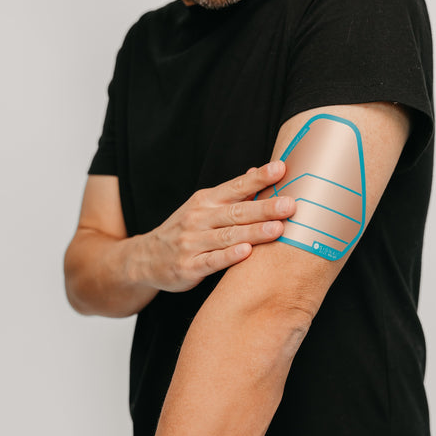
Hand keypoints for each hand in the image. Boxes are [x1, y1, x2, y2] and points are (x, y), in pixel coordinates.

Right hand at [137, 160, 295, 292]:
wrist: (145, 258)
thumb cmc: (184, 229)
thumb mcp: (203, 206)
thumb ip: (232, 193)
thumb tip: (257, 170)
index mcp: (206, 201)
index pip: (236, 186)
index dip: (259, 178)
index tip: (280, 169)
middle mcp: (199, 218)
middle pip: (237, 212)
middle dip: (265, 207)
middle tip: (290, 204)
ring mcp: (193, 242)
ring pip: (228, 236)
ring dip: (254, 232)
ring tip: (278, 229)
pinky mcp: (189, 267)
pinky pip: (212, 261)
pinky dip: (229, 256)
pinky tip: (247, 252)